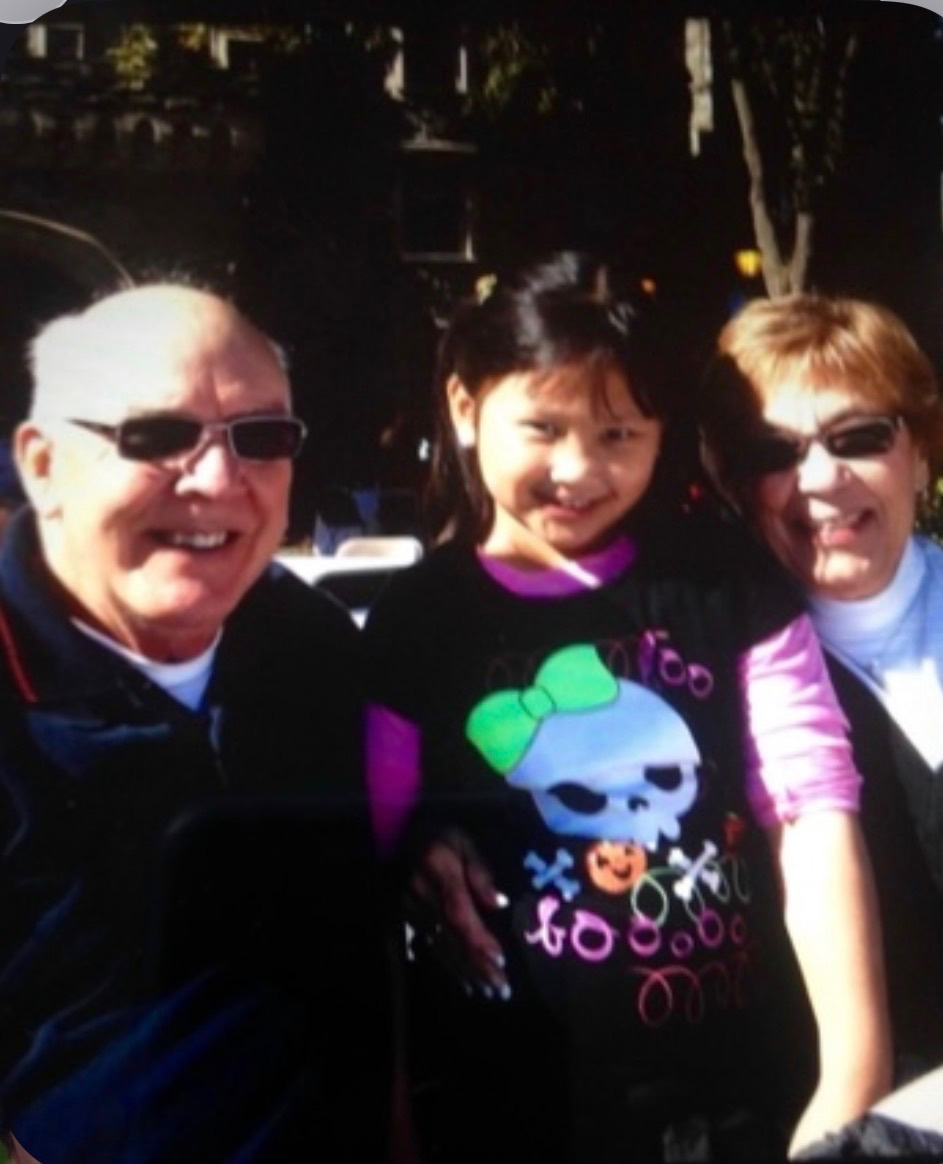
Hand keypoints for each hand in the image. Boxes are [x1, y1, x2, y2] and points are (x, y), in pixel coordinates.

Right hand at [406, 829, 510, 999]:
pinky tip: (466, 981)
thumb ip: (480, 873)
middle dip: (477, 965)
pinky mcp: (408, 918)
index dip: (478, 938)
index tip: (500, 959)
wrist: (401, 833)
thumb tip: (500, 904)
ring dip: (466, 971)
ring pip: (441, 945)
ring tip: (489, 990)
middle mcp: (422, 895)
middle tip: (501, 989)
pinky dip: (449, 965)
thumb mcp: (465, 844)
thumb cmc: (442, 837)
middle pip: (451, 936)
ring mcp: (412, 910)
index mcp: (439, 872)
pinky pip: (430, 946)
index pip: (459, 912)